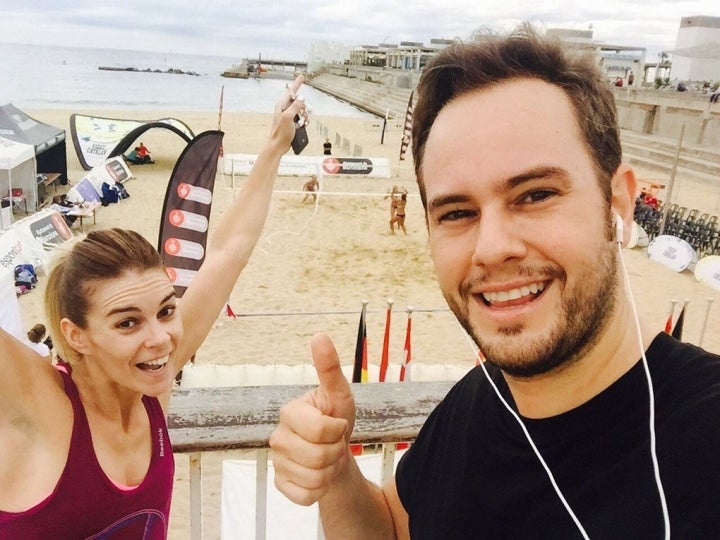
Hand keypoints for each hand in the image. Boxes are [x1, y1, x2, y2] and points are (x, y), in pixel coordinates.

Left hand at [269, 74, 307, 152]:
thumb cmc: (280, 133)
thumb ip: (295, 106)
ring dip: (305, 115)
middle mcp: (284, 109)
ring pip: (302, 110)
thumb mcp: (288, 117)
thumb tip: (301, 98)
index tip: (301, 76)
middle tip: (304, 114)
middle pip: (299, 101)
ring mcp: (288, 115)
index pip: (291, 91)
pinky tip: (304, 125)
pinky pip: (301, 117)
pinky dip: (304, 120)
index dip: (297, 84)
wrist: (278, 145)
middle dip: (304, 107)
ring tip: (303, 122)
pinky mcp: (292, 122)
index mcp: (281, 105)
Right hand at [270, 333, 355, 505]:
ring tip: (328, 458)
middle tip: (335, 444)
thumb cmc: (336, 418)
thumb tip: (320, 335)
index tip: (338, 424)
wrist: (335, 451)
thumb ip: (329, 368)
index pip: (320, 430)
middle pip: (318, 456)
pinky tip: (318, 475)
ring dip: (330, 471)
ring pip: (313, 478)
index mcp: (290, 412)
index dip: (337, 430)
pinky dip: (319, 490)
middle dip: (336, 452)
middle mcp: (278, 436)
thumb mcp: (339, 393)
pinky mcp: (280, 484)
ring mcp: (277, 462)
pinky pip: (304, 495)